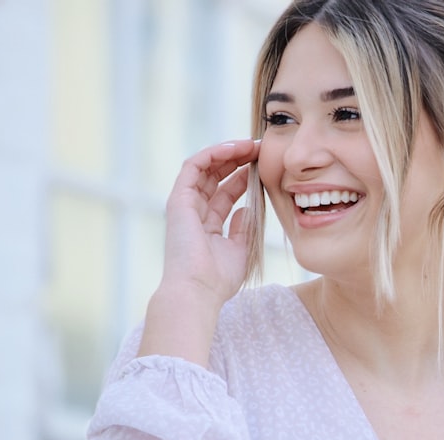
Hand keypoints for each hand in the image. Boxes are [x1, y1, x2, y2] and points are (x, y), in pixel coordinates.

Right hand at [159, 139, 260, 306]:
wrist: (198, 290)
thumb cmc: (218, 279)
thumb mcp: (239, 250)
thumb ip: (242, 228)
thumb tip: (246, 209)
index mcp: (207, 225)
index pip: (226, 193)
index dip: (244, 177)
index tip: (265, 166)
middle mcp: (194, 212)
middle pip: (216, 177)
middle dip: (238, 160)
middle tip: (261, 149)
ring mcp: (184, 205)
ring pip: (205, 167)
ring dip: (228, 152)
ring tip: (251, 144)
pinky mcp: (178, 200)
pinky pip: (193, 166)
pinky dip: (213, 154)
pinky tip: (234, 148)